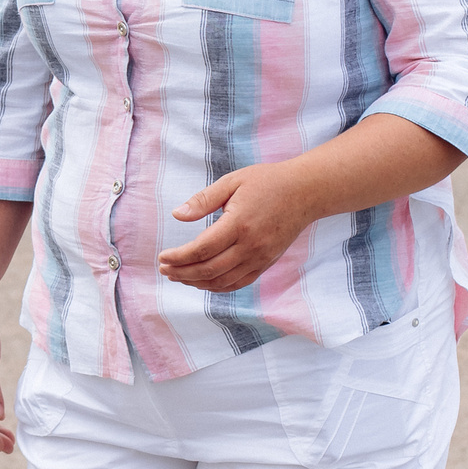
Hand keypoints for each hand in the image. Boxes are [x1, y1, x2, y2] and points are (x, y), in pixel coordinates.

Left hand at [157, 163, 320, 294]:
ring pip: (223, 281)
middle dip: (182, 273)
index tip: (162, 257)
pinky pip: (239, 282)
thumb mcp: (232, 182)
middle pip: (209, 270)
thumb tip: (176, 215)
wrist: (305, 192)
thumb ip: (203, 200)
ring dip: (197, 283)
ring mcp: (260, 258)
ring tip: (178, 277)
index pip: (201, 249)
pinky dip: (218, 286)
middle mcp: (250, 246)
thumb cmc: (267, 182)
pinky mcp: (266, 263)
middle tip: (164, 270)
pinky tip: (202, 282)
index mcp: (238, 224)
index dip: (178, 257)